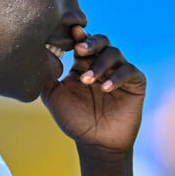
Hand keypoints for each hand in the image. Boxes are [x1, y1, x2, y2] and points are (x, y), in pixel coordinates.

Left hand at [41, 26, 145, 160]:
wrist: (96, 144)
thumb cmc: (74, 120)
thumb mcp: (54, 98)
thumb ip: (46, 79)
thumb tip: (39, 61)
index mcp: (83, 64)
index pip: (82, 42)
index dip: (78, 36)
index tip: (71, 32)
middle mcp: (102, 64)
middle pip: (100, 41)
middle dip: (90, 42)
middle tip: (79, 49)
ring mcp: (120, 72)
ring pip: (114, 53)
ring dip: (100, 64)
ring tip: (87, 80)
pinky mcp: (135, 83)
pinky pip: (129, 71)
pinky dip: (117, 77)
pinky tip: (105, 88)